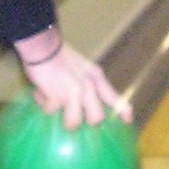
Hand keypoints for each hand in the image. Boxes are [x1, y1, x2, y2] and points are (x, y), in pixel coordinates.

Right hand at [14, 26, 131, 129]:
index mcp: (95, 77)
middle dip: (87, 122)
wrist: (43, 47)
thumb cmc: (58, 55)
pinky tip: (41, 94)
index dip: (122, 110)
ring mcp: (75, 93)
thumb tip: (85, 101)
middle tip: (76, 117)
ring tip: (55, 109)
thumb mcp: (82, 66)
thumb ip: (87, 82)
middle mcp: (89, 86)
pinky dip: (44, 104)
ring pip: (74, 122)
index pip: (113, 97)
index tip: (128, 120)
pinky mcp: (58, 98)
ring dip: (63, 119)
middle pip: (96, 118)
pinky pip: (51, 111)